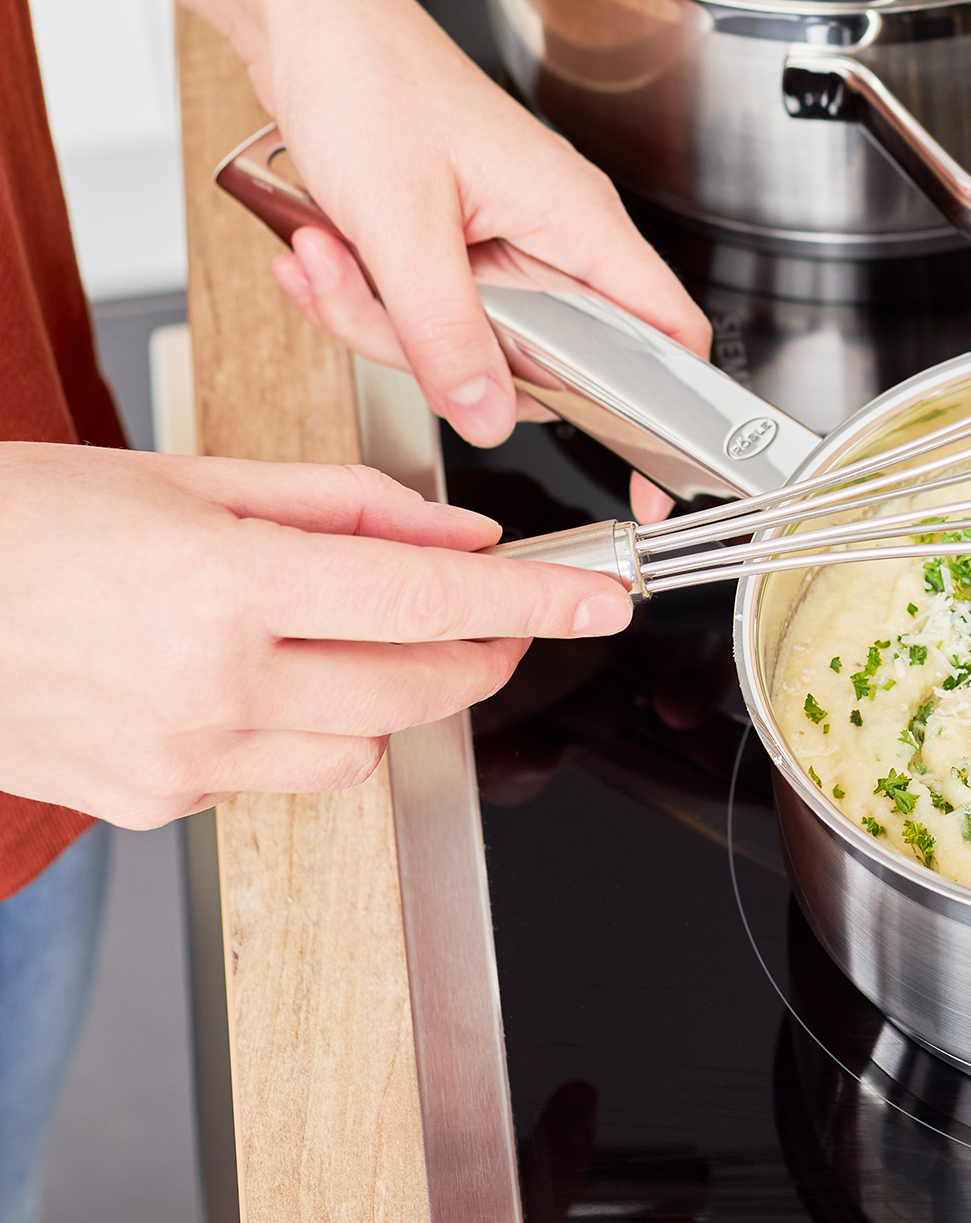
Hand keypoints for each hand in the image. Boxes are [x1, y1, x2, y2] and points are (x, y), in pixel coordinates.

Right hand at [0, 443, 632, 826]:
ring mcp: (180, 758)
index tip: (603, 599)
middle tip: (492, 611)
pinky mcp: (151, 803)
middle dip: (479, 650)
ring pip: (360, 750)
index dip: (535, 601)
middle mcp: (212, 684)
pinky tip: (256, 676)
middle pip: (417, 689)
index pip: (430, 598)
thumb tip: (456, 531)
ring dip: (391, 694)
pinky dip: (301, 730)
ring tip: (350, 632)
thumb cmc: (26, 521)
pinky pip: (276, 777)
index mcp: (228, 582)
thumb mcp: (193, 477)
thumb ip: (345, 507)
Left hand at [259, 0, 708, 449]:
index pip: (663, 331)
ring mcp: (499, 244)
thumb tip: (488, 418)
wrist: (304, 21)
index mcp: (575, 217)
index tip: (652, 480)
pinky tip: (322, 251)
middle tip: (370, 296)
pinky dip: (361, 297)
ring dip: (377, 317)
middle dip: (436, 352)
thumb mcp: (400, 224)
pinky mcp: (451, 246)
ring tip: (330, 253)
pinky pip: (420, 316)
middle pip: (533, 359)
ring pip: (462, 344)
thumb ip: (447, 333)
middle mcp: (550, 234)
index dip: (668, 412)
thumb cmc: (367, 78)